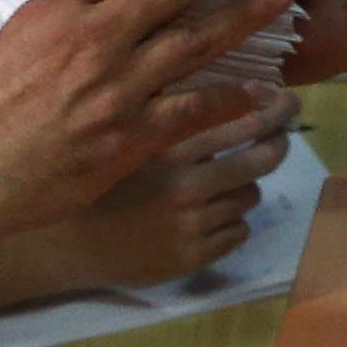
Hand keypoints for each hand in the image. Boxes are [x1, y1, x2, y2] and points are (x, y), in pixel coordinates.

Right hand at [0, 0, 297, 251]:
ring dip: (247, 11)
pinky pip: (196, 109)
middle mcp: (93, 38)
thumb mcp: (18, 36)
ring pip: (196, 39)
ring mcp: (115, 88)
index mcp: (60, 6)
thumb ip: (67, 11)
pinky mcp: (130, 137)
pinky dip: (234, 97)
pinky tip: (267, 87)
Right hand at [47, 91, 298, 287]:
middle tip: (280, 135)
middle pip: (260, 157)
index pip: (241, 119)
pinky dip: (232, 220)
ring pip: (250, 195)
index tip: (283, 99)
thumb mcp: (128, 135)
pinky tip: (209, 213)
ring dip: (245, 183)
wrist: (64, 242)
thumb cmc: (97, 178)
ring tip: (227, 179)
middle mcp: (185, 185)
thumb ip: (172, 114)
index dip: (270, 107)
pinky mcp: (194, 257)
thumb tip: (231, 89)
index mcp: (167, 147)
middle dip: (277, 141)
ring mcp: (192, 225)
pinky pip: (239, 231)